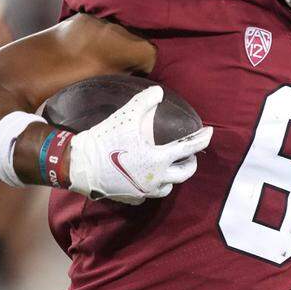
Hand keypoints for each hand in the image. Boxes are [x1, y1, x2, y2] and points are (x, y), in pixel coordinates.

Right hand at [68, 85, 212, 204]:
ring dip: (173, 176)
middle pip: (185, 173)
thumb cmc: (106, 140)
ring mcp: (145, 191)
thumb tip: (158, 91)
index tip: (209, 133)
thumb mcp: (126, 116)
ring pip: (169, 187)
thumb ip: (145, 102)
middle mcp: (157, 179)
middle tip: (189, 153)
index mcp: (159, 159)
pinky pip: (149, 193)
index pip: (189, 148)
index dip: (202, 139)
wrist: (81, 166)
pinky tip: (147, 176)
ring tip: (169, 165)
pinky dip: (153, 184)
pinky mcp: (133, 198)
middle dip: (190, 162)